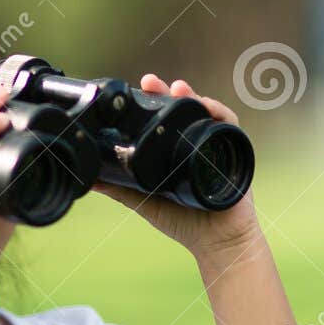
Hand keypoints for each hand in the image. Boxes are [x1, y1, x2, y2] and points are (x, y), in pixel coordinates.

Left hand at [91, 73, 262, 262]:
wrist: (217, 243)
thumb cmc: (184, 223)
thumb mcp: (145, 201)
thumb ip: (120, 189)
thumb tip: (89, 180)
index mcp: (174, 150)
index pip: (164, 118)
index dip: (153, 101)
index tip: (138, 88)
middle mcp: (195, 143)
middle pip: (184, 109)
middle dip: (169, 92)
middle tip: (151, 82)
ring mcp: (215, 145)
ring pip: (205, 112)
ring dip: (193, 97)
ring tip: (179, 88)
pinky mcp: (234, 152)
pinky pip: (230, 125)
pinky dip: (220, 112)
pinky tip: (207, 106)